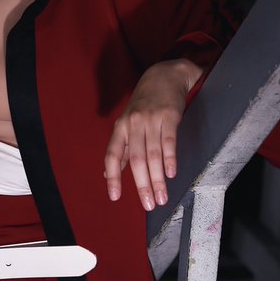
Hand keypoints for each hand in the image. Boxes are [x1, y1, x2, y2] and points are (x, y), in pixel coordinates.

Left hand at [104, 59, 203, 210]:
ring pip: (152, 155)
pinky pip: (169, 141)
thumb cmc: (144, 104)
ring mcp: (151, 120)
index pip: (112, 156)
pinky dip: (169, 159)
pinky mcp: (169, 116)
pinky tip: (171, 174)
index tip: (114, 197)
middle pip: (135, 160)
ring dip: (157, 179)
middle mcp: (133, 125)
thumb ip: (120, 148)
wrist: (164, 75)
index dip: (112, 177)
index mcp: (120, 129)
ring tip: (161, 198)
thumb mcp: (127, 123)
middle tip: (148, 205)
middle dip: (142, 185)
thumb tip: (108, 173)